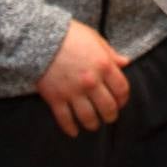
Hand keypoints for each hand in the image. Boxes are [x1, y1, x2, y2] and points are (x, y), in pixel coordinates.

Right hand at [35, 20, 130, 137]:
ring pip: (88, 118)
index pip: (122, 90)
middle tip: (108, 117)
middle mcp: (91, 82)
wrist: (41, 37)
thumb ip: (110, 53)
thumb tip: (125, 62)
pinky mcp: (56, 98)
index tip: (120, 102)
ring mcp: (73, 92)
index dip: (123, 99)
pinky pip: (65, 120)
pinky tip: (74, 131)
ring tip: (93, 124)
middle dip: (110, 116)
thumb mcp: (94, 38)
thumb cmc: (70, 35)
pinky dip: (71, 128)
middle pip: (108, 108)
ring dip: (93, 124)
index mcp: (103, 65)